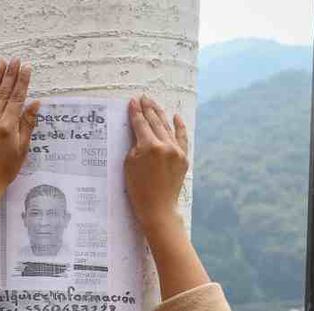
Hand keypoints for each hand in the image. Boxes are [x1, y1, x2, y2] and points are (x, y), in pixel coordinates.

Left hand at [0, 58, 39, 201]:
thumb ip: (27, 125)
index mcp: (7, 127)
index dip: (22, 81)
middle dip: (10, 75)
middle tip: (15, 59)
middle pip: (3, 93)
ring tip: (1, 63)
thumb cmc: (4, 171)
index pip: (17, 98)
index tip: (26, 67)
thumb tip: (35, 103)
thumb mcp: (22, 150)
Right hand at [125, 95, 189, 232]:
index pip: (140, 124)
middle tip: (143, 98)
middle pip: (155, 122)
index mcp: (149, 147)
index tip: (133, 102)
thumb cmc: (138, 189)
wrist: (158, 207)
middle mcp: (165, 145)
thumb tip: (140, 133)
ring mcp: (177, 151)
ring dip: (160, 114)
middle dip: (148, 109)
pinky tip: (176, 116)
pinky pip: (182, 137)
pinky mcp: (184, 157)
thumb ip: (135, 145)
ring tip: (154, 104)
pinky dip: (179, 126)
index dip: (135, 112)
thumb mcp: (129, 165)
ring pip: (167, 127)